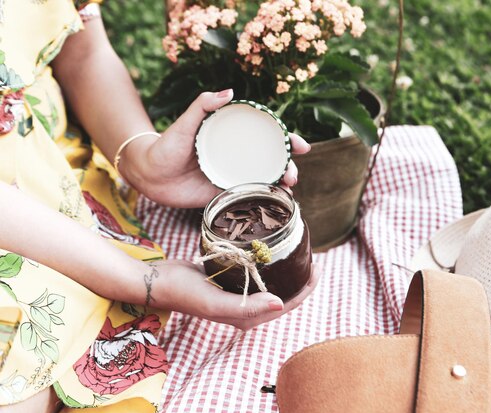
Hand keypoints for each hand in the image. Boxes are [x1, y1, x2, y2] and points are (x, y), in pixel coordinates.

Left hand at [121, 90, 310, 207]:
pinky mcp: (225, 194)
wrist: (149, 175)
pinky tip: (275, 203)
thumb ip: (203, 105)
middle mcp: (238, 156)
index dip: (287, 140)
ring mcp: (233, 175)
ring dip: (281, 184)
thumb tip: (229, 92)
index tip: (300, 144)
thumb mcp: (185, 123)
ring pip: (265, 179)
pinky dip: (265, 200)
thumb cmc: (166, 145)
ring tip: (287, 188)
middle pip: (272, 160)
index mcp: (233, 137)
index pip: (266, 136)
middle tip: (292, 174)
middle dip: (289, 166)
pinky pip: (250, 197)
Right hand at [155, 260, 318, 330]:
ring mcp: (237, 294)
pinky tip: (271, 249)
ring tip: (297, 252)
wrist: (158, 281)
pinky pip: (255, 273)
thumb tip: (281, 305)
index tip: (318, 268)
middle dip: (300, 279)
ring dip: (285, 271)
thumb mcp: (216, 302)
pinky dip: (267, 263)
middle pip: (282, 295)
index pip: (286, 305)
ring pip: (270, 283)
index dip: (305, 289)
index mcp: (247, 318)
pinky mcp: (229, 280)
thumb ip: (247, 307)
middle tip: (312, 258)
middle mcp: (245, 309)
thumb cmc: (185, 293)